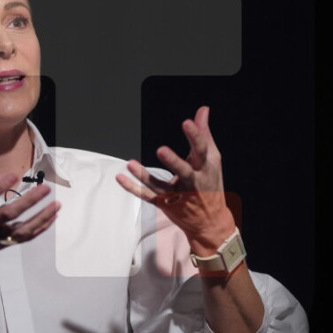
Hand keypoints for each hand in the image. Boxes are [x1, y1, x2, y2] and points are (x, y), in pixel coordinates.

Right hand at [0, 141, 59, 273]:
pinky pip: (24, 237)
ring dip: (40, 217)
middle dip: (29, 201)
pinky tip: (52, 215)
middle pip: (9, 214)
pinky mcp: (1, 243)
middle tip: (46, 188)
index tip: (13, 174)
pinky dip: (40, 228)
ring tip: (56, 204)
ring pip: (21, 229)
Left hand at [115, 106, 235, 253]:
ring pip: (160, 186)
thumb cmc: (211, 185)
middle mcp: (192, 183)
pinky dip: (133, 188)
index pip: (201, 151)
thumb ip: (204, 135)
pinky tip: (120, 178)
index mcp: (205, 169)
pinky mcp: (164, 204)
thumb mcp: (212, 161)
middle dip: (173, 162)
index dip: (195, 136)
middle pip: (184, 172)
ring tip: (130, 164)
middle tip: (161, 150)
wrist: (210, 223)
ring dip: (144, 176)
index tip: (187, 122)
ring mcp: (177, 195)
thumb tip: (203, 110)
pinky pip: (147, 196)